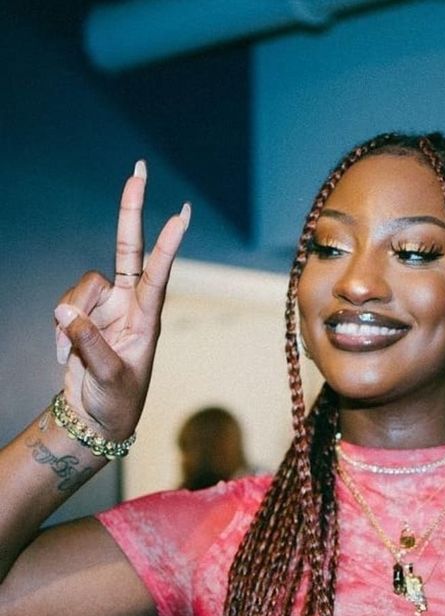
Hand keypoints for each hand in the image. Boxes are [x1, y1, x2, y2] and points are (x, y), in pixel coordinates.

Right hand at [54, 161, 189, 440]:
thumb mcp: (108, 378)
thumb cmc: (117, 400)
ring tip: (72, 354)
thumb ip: (88, 344)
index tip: (183, 215)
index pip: (159, 274)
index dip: (167, 244)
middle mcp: (130, 304)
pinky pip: (64, 306)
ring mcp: (107, 306)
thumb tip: (64, 311)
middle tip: (140, 169)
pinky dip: (60, 330)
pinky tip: (67, 355)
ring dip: (70, 319)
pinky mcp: (84, 313)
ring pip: (79, 287)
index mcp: (148, 318)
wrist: (98, 415)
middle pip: (128, 248)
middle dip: (131, 210)